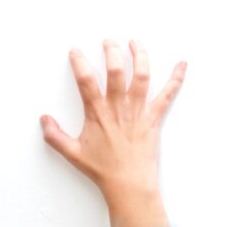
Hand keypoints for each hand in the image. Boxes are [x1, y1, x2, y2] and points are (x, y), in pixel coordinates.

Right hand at [40, 40, 185, 202]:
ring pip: (142, 76)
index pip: (86, 81)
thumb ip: (55, 135)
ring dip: (140, 55)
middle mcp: (119, 108)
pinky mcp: (154, 118)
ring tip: (135, 43)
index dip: (80, 63)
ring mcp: (138, 111)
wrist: (129, 185)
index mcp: (97, 114)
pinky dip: (176, 78)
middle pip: (117, 71)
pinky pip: (168, 94)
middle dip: (112, 51)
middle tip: (108, 41)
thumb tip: (44, 119)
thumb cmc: (102, 170)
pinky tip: (181, 65)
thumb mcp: (72, 153)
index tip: (75, 51)